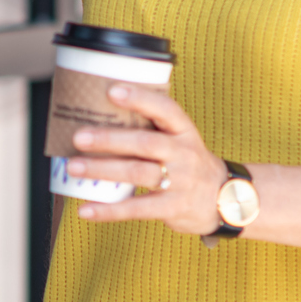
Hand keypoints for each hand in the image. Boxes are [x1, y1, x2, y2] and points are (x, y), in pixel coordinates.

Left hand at [61, 83, 229, 234]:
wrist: (227, 200)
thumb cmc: (189, 162)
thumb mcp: (180, 139)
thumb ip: (151, 129)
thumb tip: (98, 116)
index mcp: (183, 131)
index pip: (165, 109)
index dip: (140, 99)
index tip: (112, 91)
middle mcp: (184, 153)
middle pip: (145, 143)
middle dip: (109, 139)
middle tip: (78, 137)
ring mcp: (180, 182)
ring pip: (138, 173)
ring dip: (103, 170)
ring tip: (73, 168)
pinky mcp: (173, 208)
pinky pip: (138, 209)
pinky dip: (109, 210)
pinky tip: (85, 210)